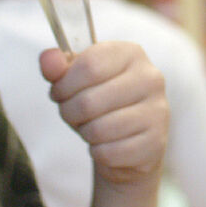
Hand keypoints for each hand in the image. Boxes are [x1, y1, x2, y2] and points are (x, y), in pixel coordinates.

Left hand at [41, 41, 167, 184]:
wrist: (130, 140)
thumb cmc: (101, 103)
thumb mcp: (77, 81)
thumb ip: (58, 67)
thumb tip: (48, 58)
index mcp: (131, 53)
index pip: (88, 65)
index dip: (64, 85)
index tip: (60, 93)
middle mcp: (151, 78)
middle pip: (89, 101)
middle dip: (70, 112)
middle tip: (74, 114)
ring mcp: (157, 111)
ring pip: (99, 129)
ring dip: (86, 133)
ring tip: (92, 128)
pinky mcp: (156, 142)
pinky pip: (109, 152)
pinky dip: (99, 152)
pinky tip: (107, 144)